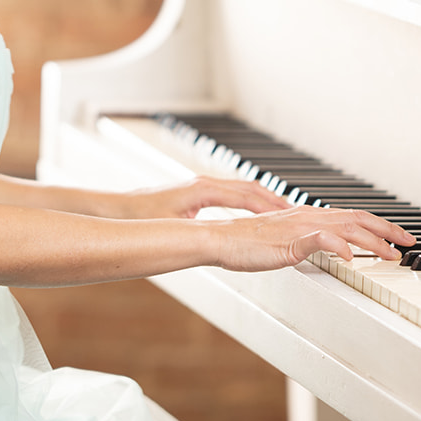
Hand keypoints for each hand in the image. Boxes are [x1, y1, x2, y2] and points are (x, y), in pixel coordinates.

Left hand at [119, 176, 292, 220]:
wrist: (121, 208)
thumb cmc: (142, 214)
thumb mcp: (171, 225)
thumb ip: (195, 230)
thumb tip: (215, 237)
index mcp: (202, 189)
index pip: (245, 195)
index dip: (269, 206)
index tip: (291, 215)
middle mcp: (205, 183)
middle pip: (250, 187)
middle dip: (275, 199)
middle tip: (300, 211)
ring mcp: (202, 186)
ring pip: (243, 188)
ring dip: (265, 199)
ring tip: (286, 211)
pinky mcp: (198, 192)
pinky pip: (233, 193)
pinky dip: (250, 201)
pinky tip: (257, 212)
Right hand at [210, 204, 412, 273]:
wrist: (220, 240)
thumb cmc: (246, 243)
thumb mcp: (284, 242)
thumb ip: (307, 243)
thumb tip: (327, 249)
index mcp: (308, 216)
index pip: (352, 217)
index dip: (379, 226)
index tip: (398, 237)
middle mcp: (308, 217)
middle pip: (357, 219)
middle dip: (387, 231)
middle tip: (408, 244)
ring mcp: (299, 228)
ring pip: (345, 228)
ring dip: (372, 241)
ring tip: (390, 255)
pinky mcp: (289, 241)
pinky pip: (319, 240)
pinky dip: (339, 246)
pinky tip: (351, 258)